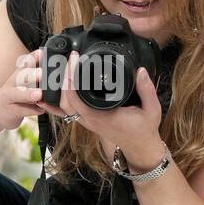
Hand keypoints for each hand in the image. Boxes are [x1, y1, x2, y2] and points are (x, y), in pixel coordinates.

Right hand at [0, 49, 50, 129]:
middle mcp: (12, 85)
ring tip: (39, 94)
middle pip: (20, 78)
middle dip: (31, 75)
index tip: (41, 53)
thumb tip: (49, 59)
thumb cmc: (13, 95)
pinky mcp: (11, 112)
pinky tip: (40, 110)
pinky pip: (22, 111)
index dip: (32, 59)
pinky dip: (31, 111)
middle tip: (41, 73)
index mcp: (17, 76)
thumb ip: (33, 72)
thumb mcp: (21, 81)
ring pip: (18, 95)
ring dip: (29, 94)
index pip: (24, 65)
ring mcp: (10, 99)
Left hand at [34, 47, 163, 163]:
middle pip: (64, 100)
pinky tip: (52, 91)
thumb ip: (147, 89)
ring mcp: (87, 121)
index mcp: (101, 116)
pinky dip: (60, 100)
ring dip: (60, 87)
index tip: (75, 58)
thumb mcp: (151, 108)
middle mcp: (90, 120)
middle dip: (63, 76)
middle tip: (70, 58)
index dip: (71, 76)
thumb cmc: (144, 129)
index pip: (76, 97)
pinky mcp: (88, 120)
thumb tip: (140, 71)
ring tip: (65, 67)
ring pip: (63, 106)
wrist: (140, 146)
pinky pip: (68, 110)